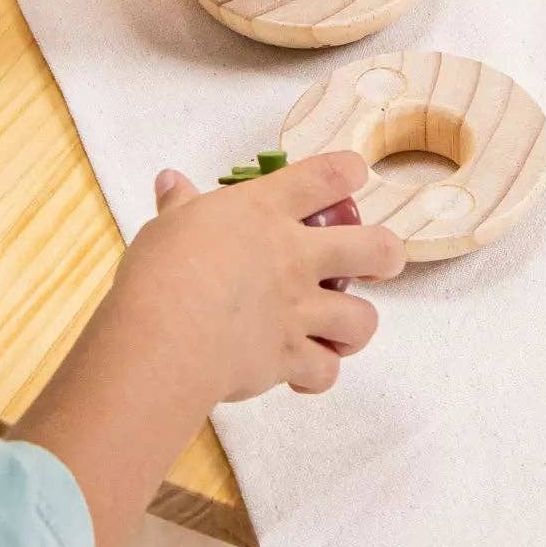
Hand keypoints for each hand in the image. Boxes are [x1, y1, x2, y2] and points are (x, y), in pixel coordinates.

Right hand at [12, 150, 400, 546]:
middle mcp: (296, 257)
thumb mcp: (168, 227)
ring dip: (355, 327)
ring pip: (363, 319)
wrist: (163, 338)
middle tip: (377, 263)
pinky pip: (325, 370)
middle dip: (386, 256)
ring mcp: (299, 310)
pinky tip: (300, 373)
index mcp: (266, 212)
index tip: (352, 176)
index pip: (328, 176)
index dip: (349, 171)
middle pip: (375, 248)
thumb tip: (171, 180)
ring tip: (338, 329)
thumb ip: (180, 204)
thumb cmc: (159, 273)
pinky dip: (316, 375)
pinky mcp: (291, 358)